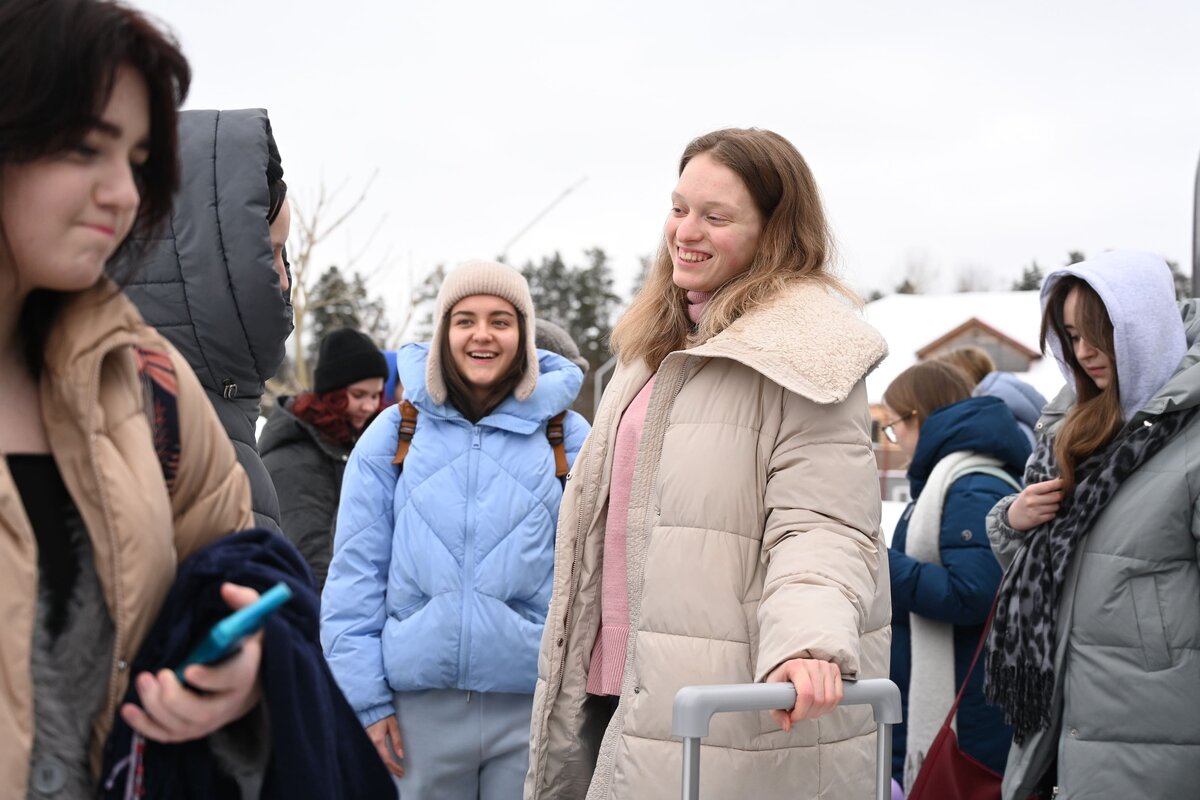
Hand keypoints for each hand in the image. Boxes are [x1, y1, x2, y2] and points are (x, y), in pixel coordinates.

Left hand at [121, 583, 263, 742]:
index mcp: (247, 673)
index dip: (210, 679)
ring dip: (156, 708)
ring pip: (183, 726)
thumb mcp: (252, 618)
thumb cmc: (247, 642)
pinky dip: (146, 726)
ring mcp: (212, 719)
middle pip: (203, 713)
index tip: (188, 669)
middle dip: (173, 698)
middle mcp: (231, 702)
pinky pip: (169, 735)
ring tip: (142, 680)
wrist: (252, 675)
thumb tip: (225, 589)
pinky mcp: (194, 727)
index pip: (232, 680)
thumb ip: (243, 601)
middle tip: (154, 675)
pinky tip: (128, 710)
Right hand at [366, 714, 404, 776]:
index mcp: (378, 740)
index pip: (387, 759)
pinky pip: (371, 756)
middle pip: (381, 763)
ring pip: (375, 760)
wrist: (371, 709)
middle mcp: (370, 744)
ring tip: (393, 771)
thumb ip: (397, 741)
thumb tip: (400, 755)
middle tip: (399, 774)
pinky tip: (383, 764)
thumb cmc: (383, 716)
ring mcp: (366, 744)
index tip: (401, 772)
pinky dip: (379, 761)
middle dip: (391, 770)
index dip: (395, 768)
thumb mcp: (393, 726)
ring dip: (385, 767)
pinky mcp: (364, 743)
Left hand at [765, 657, 842, 731]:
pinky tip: (820, 706)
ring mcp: (825, 666)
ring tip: (809, 711)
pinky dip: (830, 707)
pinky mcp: (834, 670)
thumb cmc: (782, 679)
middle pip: (818, 699)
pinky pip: (838, 696)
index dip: (801, 711)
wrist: (790, 667)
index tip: (794, 717)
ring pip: (830, 699)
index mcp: (795, 666)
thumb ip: (777, 713)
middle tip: (800, 715)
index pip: (806, 694)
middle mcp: (813, 664)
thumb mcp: (773, 694)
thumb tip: (787, 726)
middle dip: (809, 714)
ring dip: (820, 712)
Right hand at [1006, 478, 1063, 530]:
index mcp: (1030, 490)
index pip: (1050, 485)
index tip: (1065, 483)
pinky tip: (1045, 512)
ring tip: (1049, 505)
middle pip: (1057, 496)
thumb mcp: (1030, 491)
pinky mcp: (1037, 520)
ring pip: (1056, 506)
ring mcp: (1034, 510)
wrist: (1012, 516)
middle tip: (1057, 495)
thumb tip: (1061, 481)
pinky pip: (1052, 515)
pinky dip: (1051, 513)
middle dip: (1060, 496)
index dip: (1060, 483)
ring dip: (1055, 506)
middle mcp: (1032, 500)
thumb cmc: (1025, 501)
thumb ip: (1043, 487)